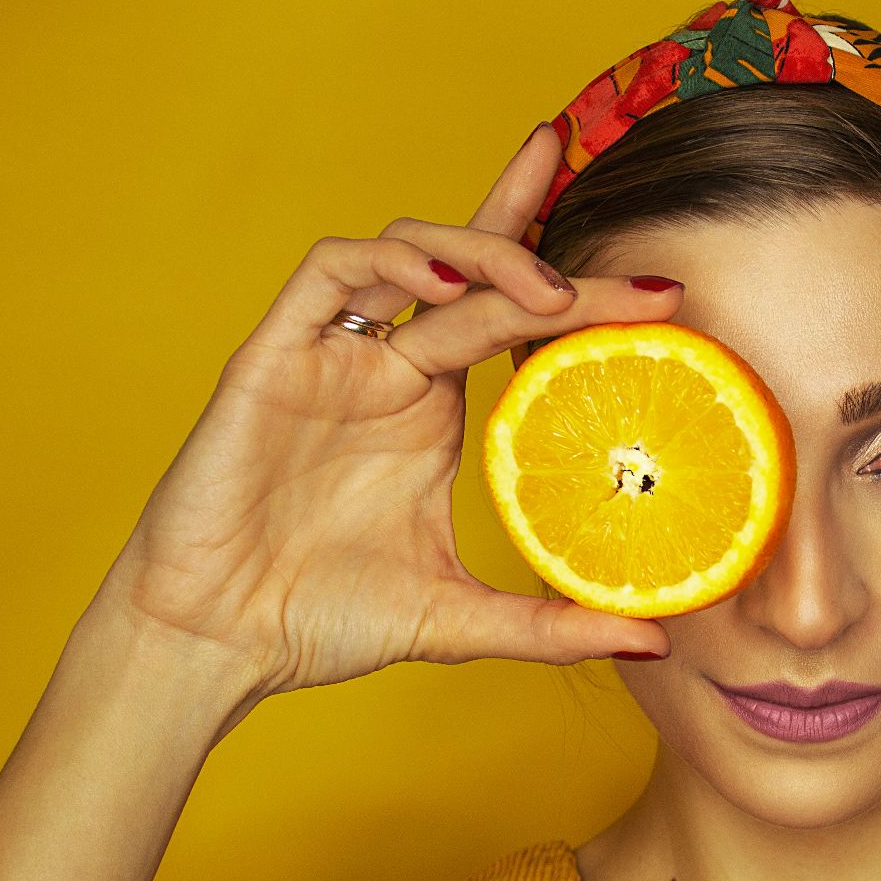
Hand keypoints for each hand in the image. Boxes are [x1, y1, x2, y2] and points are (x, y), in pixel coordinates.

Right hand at [85, 123, 677, 713]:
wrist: (216, 645)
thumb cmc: (323, 620)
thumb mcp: (460, 617)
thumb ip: (552, 624)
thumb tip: (656, 637)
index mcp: (432, 408)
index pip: (509, 314)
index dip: (574, 283)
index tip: (663, 294)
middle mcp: (388, 368)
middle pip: (472, 267)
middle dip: (544, 236)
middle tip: (637, 269)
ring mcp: (331, 357)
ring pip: (407, 252)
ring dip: (479, 252)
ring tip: (543, 290)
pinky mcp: (272, 357)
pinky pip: (327, 274)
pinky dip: (388, 265)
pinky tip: (442, 290)